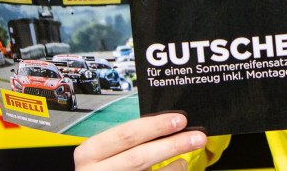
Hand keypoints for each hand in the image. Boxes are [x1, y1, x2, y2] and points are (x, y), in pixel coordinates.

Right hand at [73, 113, 206, 170]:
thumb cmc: (102, 165)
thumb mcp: (105, 151)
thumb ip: (127, 141)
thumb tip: (164, 125)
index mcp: (90, 153)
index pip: (125, 135)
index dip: (154, 126)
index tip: (179, 120)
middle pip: (139, 157)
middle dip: (171, 145)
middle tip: (196, 137)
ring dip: (175, 164)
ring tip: (190, 151)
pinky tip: (179, 164)